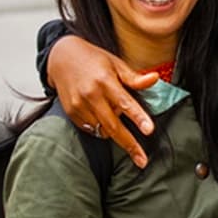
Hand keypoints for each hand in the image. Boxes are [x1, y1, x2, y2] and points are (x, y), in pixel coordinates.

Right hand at [47, 36, 158, 168]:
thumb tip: (155, 79)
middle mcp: (91, 95)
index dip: (138, 117)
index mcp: (105, 81)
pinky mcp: (71, 113)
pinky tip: (102, 116)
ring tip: (117, 118)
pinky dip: (101, 128)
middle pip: (113, 125)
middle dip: (129, 144)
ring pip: (102, 130)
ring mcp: (79, 106)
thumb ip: (134, 77)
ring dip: (114, 131)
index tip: (149, 130)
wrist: (62, 57)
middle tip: (142, 160)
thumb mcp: (116, 63)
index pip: (125, 102)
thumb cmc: (93, 59)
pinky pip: (91, 129)